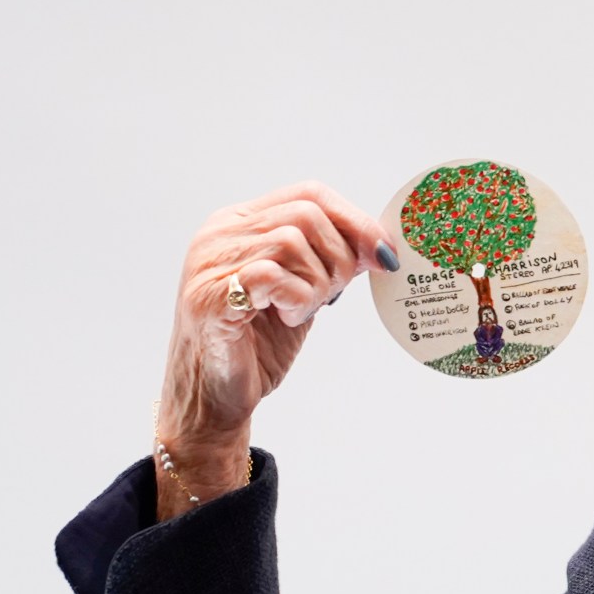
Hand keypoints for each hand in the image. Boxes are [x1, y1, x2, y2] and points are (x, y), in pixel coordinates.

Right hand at [153, 181, 392, 495]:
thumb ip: (327, 263)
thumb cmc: (255, 347)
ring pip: (292, 241)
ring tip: (300, 311)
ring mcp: (210, 262)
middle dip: (340, 257)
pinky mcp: (210, 295)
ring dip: (316, 283)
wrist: (215, 399)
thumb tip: (378, 245)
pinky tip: (286, 318)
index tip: (383, 254)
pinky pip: (273, 275)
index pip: (308, 194)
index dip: (354, 219)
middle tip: (332, 296)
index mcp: (240, 224)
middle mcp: (220, 234)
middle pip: (307, 214)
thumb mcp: (301, 293)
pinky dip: (297, 299)